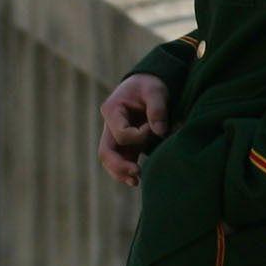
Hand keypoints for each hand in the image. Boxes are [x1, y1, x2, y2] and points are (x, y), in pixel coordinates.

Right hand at [98, 72, 172, 186]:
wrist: (147, 83)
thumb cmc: (150, 85)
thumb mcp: (156, 90)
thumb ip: (157, 109)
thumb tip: (159, 132)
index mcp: (112, 110)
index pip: (121, 133)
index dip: (140, 135)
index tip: (155, 127)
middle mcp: (109, 124)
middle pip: (106, 151)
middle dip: (119, 165)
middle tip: (136, 173)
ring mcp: (115, 135)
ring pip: (110, 159)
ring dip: (121, 172)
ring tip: (136, 182)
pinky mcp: (125, 143)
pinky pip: (120, 160)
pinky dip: (126, 171)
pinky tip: (136, 180)